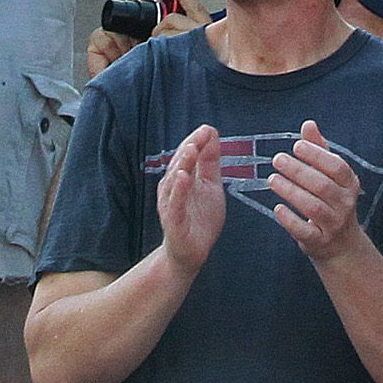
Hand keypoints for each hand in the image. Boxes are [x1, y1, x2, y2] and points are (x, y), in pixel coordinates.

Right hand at [155, 124, 229, 271]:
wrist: (191, 253)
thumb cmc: (199, 219)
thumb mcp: (210, 185)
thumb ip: (210, 161)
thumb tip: (212, 133)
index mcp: (183, 177)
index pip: (187, 154)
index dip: (196, 141)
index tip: (208, 129)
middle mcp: (173, 188)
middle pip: (179, 163)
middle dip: (189, 148)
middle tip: (200, 135)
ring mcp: (171, 204)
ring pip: (174, 180)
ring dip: (182, 164)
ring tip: (191, 150)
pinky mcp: (173, 221)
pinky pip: (174, 203)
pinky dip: (178, 190)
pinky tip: (184, 178)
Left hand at [263, 120, 364, 261]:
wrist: (341, 244)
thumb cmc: (332, 200)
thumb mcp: (330, 175)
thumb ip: (319, 150)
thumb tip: (308, 124)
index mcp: (350, 183)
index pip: (337, 166)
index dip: (317, 155)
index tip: (296, 145)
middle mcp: (345, 204)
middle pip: (322, 185)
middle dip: (298, 171)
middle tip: (277, 159)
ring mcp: (334, 224)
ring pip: (313, 207)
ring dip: (291, 191)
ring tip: (272, 179)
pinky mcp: (319, 241)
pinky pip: (304, 231)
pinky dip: (290, 219)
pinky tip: (277, 208)